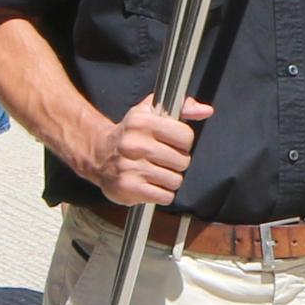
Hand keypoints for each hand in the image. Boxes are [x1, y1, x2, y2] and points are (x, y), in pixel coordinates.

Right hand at [93, 95, 206, 209]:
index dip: (183, 142)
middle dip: (177, 162)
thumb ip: (182, 107)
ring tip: (154, 171)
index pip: (186, 137)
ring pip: (175, 181)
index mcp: (142, 122)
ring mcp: (130, 168)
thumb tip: (206, 110)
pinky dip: (162, 193)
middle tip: (162, 159)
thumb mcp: (152, 111)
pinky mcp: (128, 188)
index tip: (172, 143)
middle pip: (183, 161)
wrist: (98, 155)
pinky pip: (165, 196)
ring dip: (169, 179)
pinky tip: (150, 184)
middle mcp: (135, 144)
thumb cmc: (131, 133)